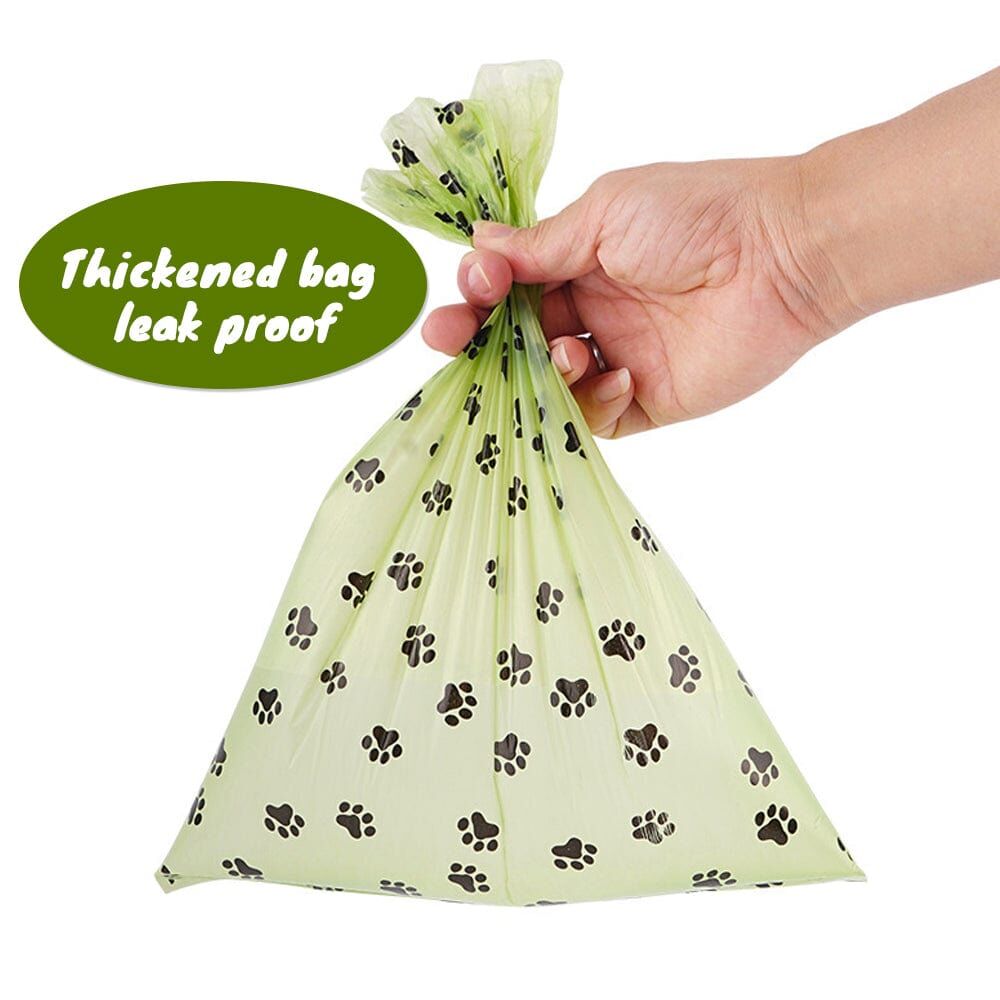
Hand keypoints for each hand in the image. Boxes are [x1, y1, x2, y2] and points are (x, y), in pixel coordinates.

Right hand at [422, 158, 855, 436]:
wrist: (781, 255)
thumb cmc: (696, 215)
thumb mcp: (605, 215)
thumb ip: (542, 244)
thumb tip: (480, 243)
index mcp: (579, 261)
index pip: (509, 288)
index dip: (479, 293)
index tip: (472, 287)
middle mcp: (593, 311)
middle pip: (516, 341)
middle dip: (477, 343)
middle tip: (447, 339)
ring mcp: (619, 356)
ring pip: (549, 385)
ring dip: (541, 373)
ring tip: (568, 352)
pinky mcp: (648, 399)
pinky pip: (597, 419)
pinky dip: (593, 403)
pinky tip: (618, 375)